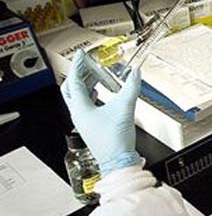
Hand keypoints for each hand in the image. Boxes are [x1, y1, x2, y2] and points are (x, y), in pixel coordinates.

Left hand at [61, 50, 141, 174]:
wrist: (118, 161)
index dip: (78, 65)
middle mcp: (78, 114)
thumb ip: (131, 87)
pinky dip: (91, 95)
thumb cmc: (115, 141)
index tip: (81, 54)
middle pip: (72, 88)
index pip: (75, 80)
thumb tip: (135, 73)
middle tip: (88, 63)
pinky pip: (85, 106)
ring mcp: (83, 121)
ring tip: (95, 75)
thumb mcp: (125, 108)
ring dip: (86, 84)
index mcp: (81, 108)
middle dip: (80, 74)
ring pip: (78, 97)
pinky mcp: (91, 126)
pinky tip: (100, 94)